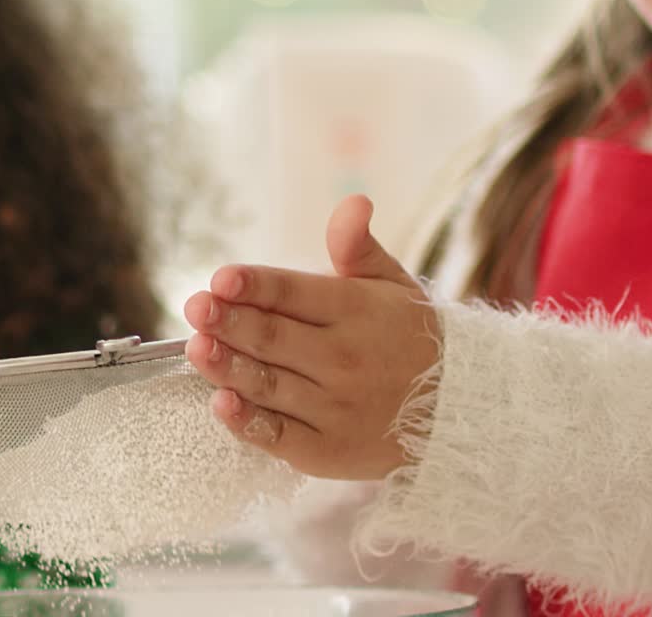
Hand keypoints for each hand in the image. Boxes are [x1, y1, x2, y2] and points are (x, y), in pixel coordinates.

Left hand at [183, 195, 439, 479]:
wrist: (455, 410)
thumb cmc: (409, 336)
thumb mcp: (393, 284)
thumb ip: (359, 248)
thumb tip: (354, 201)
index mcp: (357, 312)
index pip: (296, 294)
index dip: (257, 286)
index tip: (222, 278)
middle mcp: (344, 359)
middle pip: (274, 339)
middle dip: (230, 321)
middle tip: (195, 307)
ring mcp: (334, 408)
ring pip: (269, 385)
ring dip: (229, 367)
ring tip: (196, 348)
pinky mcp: (324, 450)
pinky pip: (278, 435)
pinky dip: (248, 422)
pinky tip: (221, 404)